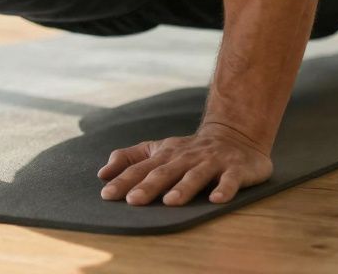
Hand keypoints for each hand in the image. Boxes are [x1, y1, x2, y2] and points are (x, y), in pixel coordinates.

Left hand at [96, 122, 272, 205]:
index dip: (123, 181)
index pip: (140, 169)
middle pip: (164, 173)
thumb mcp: (157, 149)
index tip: (107, 195)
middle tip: (133, 201)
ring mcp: (211, 162)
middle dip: (148, 186)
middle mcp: (185, 158)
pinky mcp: (235, 169)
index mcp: (165, 155)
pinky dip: (223, 189)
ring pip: (194, 175)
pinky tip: (216, 200)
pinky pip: (229, 179)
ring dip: (183, 188)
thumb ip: (129, 158)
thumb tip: (102, 174)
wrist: (235, 136)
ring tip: (169, 201)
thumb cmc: (189, 150)